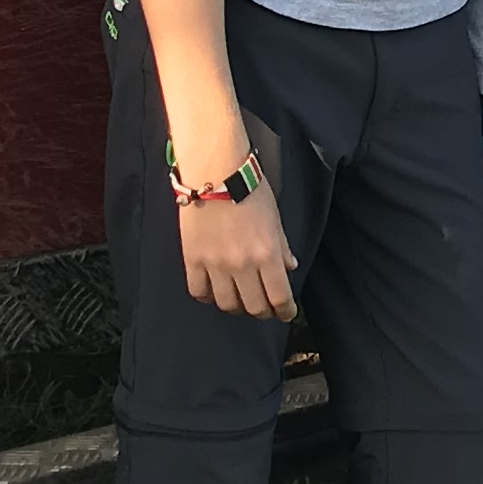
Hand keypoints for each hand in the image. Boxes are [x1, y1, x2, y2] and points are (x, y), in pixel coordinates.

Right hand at [181, 187, 296, 315]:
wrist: (215, 170)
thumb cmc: (251, 189)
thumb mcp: (275, 218)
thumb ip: (282, 247)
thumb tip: (289, 267)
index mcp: (267, 254)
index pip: (279, 298)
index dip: (285, 311)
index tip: (286, 313)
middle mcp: (242, 265)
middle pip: (254, 307)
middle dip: (263, 312)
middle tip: (264, 308)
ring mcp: (215, 264)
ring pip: (227, 304)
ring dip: (237, 307)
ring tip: (240, 300)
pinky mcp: (193, 259)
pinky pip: (199, 292)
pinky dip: (209, 297)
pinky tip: (215, 291)